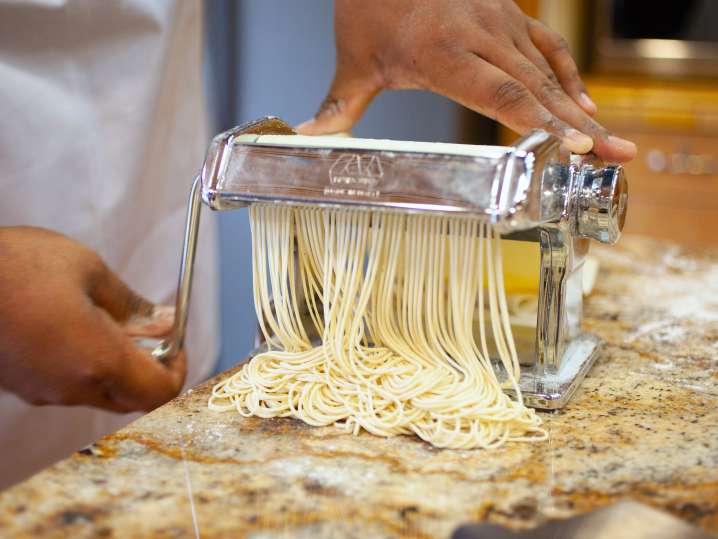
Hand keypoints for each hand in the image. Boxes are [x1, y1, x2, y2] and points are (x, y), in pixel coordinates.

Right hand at [0, 227, 185, 412]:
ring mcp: (42, 392)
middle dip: (151, 366)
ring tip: (109, 319)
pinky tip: (77, 327)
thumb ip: (133, 305)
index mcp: (97, 360)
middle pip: (133, 397)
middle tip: (150, 329)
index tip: (177, 341)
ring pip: (101, 392)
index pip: (160, 391)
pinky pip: (70, 385)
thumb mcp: (88, 270)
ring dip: (119, 364)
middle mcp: (71, 387)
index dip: (179, 368)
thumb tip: (165, 321)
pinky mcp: (21, 386)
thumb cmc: (15, 266)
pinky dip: (88, 365)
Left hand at [298, 0, 636, 162]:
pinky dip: (568, 76)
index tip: (573, 143)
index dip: (538, 119)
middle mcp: (479, 35)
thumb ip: (338, 108)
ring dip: (582, 108)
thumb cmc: (370, 5)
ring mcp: (498, 23)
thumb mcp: (353, 60)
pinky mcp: (508, 16)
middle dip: (578, 126)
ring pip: (548, 71)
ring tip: (613, 142)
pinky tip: (584, 103)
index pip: (498, 92)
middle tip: (617, 155)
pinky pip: (547, 47)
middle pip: (536, 87)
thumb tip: (306, 141)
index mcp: (441, 52)